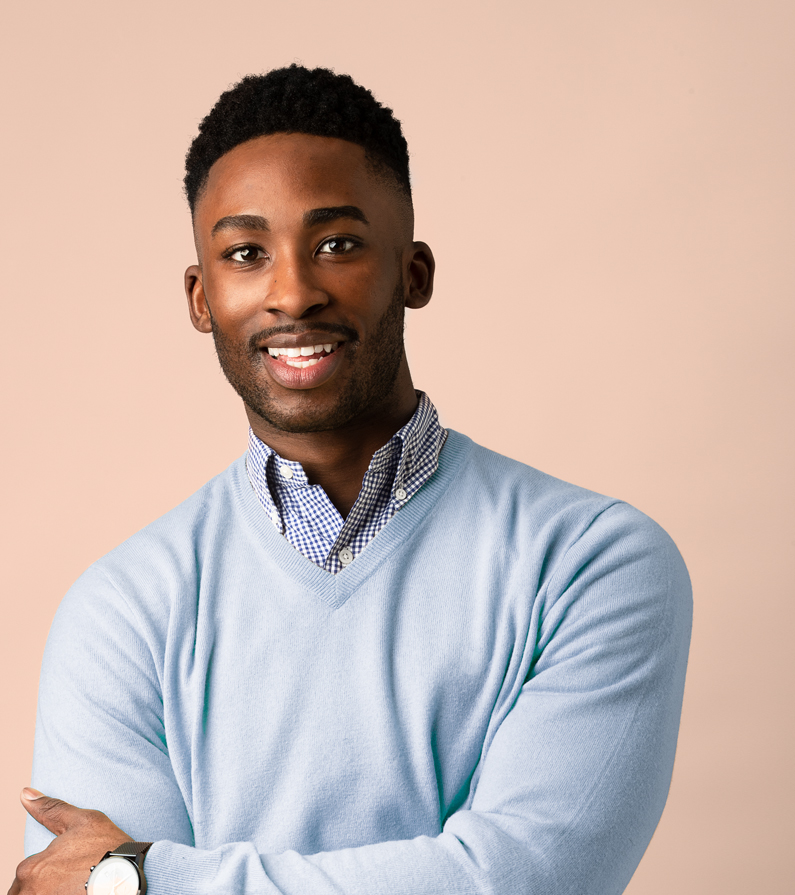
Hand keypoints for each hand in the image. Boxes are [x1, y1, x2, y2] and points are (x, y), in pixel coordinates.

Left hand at [9, 789, 131, 894]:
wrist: (128, 879)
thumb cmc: (106, 848)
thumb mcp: (82, 821)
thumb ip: (50, 810)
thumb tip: (25, 793)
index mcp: (30, 869)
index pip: (25, 876)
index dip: (47, 870)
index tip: (68, 868)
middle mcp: (30, 893)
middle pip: (28, 892)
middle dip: (45, 887)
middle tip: (73, 879)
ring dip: (53, 893)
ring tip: (78, 887)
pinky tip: (82, 892)